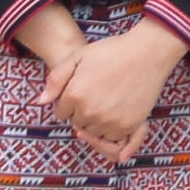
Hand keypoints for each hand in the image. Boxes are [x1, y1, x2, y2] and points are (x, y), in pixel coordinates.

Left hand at [46, 18, 189, 156]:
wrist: (147, 53)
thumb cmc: (112, 51)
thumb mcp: (78, 56)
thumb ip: (56, 79)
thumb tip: (41, 102)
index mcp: (74, 94)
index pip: (60, 113)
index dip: (68, 102)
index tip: (81, 91)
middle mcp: (89, 111)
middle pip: (77, 124)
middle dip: (82, 112)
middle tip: (96, 93)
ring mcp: (109, 121)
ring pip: (94, 132)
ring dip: (97, 122)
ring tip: (108, 101)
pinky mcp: (128, 126)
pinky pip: (112, 138)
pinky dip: (112, 128)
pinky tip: (117, 111)